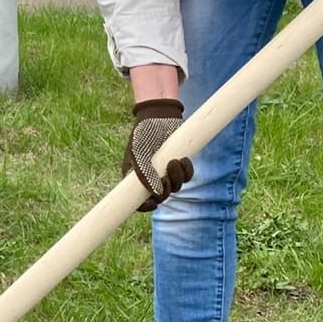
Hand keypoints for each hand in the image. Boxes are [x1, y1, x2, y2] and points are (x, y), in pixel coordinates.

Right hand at [123, 98, 191, 212]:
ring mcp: (166, 172)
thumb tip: (155, 194)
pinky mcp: (179, 164)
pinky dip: (187, 170)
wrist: (160, 115)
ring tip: (175, 161)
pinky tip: (183, 159)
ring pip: (176, 187)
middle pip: (160, 197)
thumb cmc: (144, 133)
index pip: (140, 202)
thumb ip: (144, 174)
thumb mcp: (139, 152)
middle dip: (166, 190)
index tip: (154, 202)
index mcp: (135, 178)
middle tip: (166, 178)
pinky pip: (187, 176)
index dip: (147, 206)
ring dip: (178, 177)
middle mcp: (151, 177)